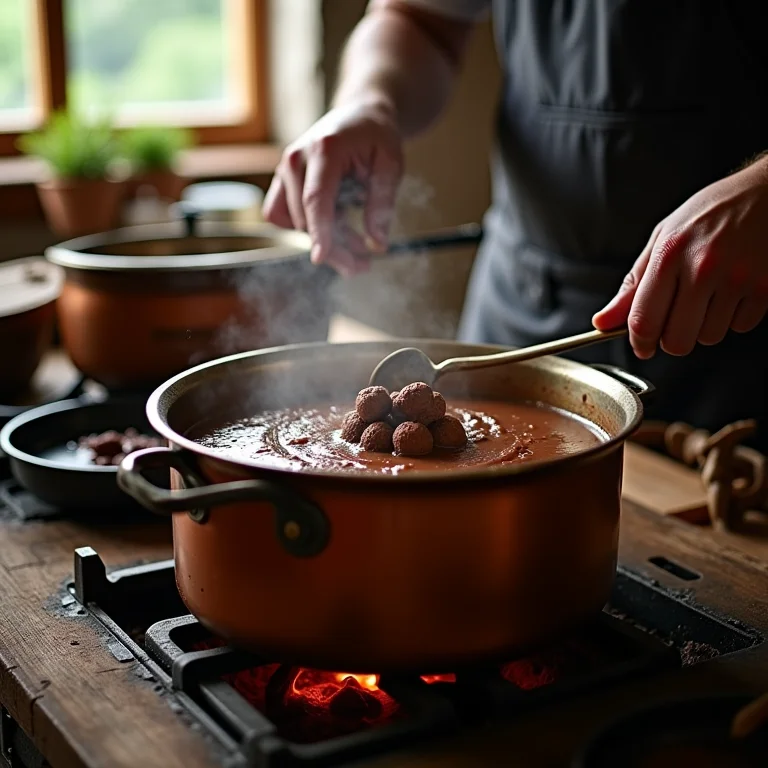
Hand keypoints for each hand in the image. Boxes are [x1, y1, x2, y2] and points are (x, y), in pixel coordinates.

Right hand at [262, 101, 403, 276]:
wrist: (360, 114)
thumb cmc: (377, 136)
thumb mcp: (391, 165)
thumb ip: (383, 203)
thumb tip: (377, 244)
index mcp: (324, 150)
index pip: (316, 199)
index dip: (318, 231)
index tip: (320, 258)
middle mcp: (296, 159)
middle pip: (307, 218)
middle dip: (334, 247)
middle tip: (364, 264)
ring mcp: (285, 169)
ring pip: (293, 222)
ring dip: (322, 240)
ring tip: (357, 246)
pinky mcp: (283, 181)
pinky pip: (283, 216)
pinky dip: (309, 228)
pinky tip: (337, 227)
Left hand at [593, 157, 767, 357]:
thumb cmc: (712, 213)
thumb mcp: (663, 239)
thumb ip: (633, 285)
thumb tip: (603, 322)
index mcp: (670, 254)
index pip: (644, 320)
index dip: (639, 342)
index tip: (641, 346)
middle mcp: (704, 267)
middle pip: (677, 341)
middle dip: (672, 339)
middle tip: (676, 319)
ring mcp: (738, 279)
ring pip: (708, 337)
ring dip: (704, 326)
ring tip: (710, 293)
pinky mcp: (766, 288)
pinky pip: (739, 327)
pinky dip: (733, 317)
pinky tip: (733, 289)